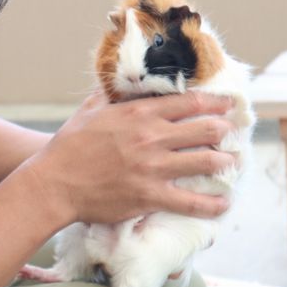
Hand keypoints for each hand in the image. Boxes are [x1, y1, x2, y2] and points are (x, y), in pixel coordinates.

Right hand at [25, 91, 235, 224]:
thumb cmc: (69, 145)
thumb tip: (120, 82)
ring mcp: (153, 168)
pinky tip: (223, 204)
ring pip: (206, 162)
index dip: (216, 102)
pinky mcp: (150, 196)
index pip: (190, 102)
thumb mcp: (89, 110)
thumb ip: (110, 95)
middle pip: (206, 129)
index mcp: (139, 113)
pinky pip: (192, 202)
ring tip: (231, 163)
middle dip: (224, 131)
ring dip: (225, 162)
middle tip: (230, 134)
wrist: (55, 182)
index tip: (229, 104)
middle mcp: (152, 137)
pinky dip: (212, 204)